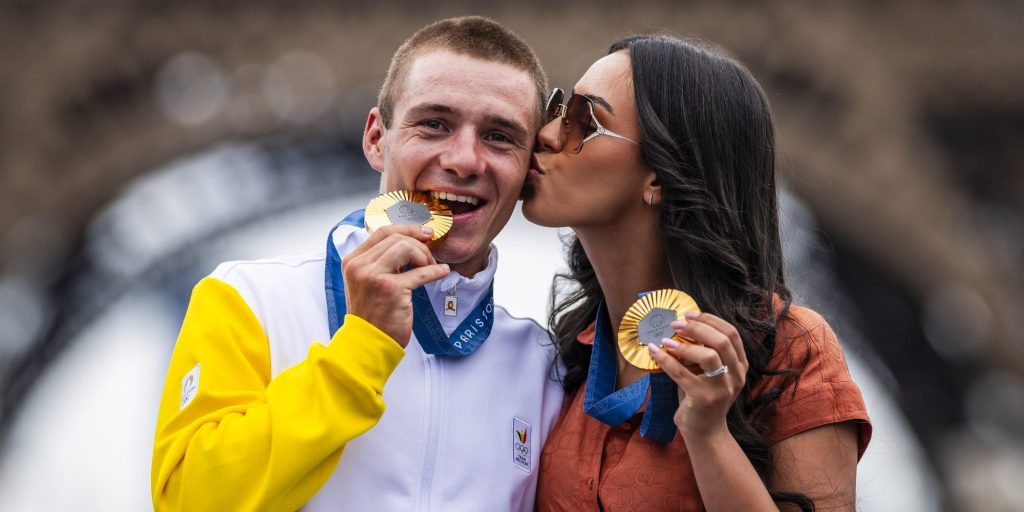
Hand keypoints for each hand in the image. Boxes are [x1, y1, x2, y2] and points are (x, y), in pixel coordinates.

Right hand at [341, 224, 449, 345]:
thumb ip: (379, 262)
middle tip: (429, 259)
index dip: (407, 229)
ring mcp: (374, 277)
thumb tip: (410, 242)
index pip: (382, 231)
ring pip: (406, 248)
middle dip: (419, 245)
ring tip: (430, 268)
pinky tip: (442, 273)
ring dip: (424, 256)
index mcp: (353, 261)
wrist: (367, 343)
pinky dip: (435, 271)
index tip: (424, 233)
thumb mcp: (365, 282)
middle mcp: (360, 266)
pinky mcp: (391, 289)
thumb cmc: (371, 314)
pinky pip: (421, 272)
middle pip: (397, 238)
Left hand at [647, 312, 747, 438]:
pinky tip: (654, 352)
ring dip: (685, 344)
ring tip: (666, 340)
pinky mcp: (703, 399)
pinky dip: (666, 360)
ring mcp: (721, 388)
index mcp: (740, 365)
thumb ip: (705, 352)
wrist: (705, 432)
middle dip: (697, 327)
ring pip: (709, 356)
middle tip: (676, 324)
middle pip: (722, 341)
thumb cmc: (703, 397)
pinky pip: (682, 374)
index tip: (689, 313)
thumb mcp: (711, 373)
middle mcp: (735, 376)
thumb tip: (682, 326)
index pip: (731, 333)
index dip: (710, 319)